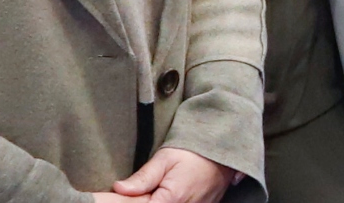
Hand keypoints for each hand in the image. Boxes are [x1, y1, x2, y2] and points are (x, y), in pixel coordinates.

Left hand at [110, 147, 236, 202]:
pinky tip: (170, 193)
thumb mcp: (165, 158)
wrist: (224, 147)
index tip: (130, 193)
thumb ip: (142, 177)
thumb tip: (119, 189)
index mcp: (172, 199)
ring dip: (160, 200)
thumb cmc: (194, 151)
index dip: (133, 201)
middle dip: (147, 200)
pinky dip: (174, 201)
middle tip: (149, 188)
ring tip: (162, 188)